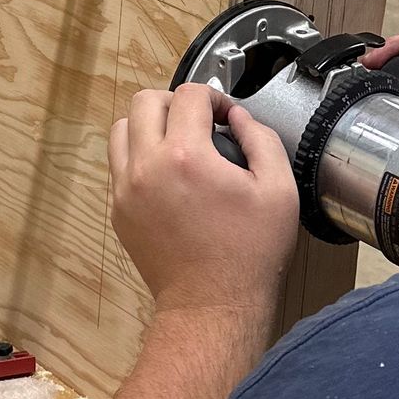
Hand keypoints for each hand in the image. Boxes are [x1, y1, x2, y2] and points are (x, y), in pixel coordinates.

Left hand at [108, 84, 299, 328]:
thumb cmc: (248, 254)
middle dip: (176, 103)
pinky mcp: (119, 210)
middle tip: (200, 122)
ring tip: (178, 143)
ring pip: (123, 128)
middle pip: (145, 101)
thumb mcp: (279, 190)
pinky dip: (139, 156)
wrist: (212, 304)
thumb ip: (261, 140)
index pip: (189, 95)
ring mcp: (126, 190)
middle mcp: (147, 167)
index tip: (226, 116)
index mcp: (187, 157)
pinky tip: (168, 175)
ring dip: (150, 125)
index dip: (214, 97)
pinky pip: (119, 164)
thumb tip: (238, 117)